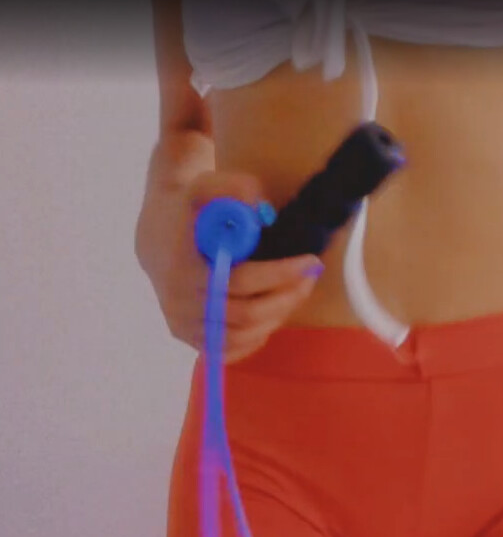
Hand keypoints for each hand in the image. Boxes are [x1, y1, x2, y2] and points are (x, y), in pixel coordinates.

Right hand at [139, 169, 323, 362]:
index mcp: (182, 266)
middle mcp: (179, 301)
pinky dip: (256, 337)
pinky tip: (272, 315)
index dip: (280, 275)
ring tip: (296, 293)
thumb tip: (261, 206)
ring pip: (241, 336)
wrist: (158, 237)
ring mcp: (182, 324)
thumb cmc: (192, 211)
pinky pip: (230, 350)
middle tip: (310, 278)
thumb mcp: (207, 186)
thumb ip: (234, 186)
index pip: (240, 281)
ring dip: (276, 317)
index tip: (310, 261)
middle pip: (246, 314)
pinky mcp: (189, 338)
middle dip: (286, 298)